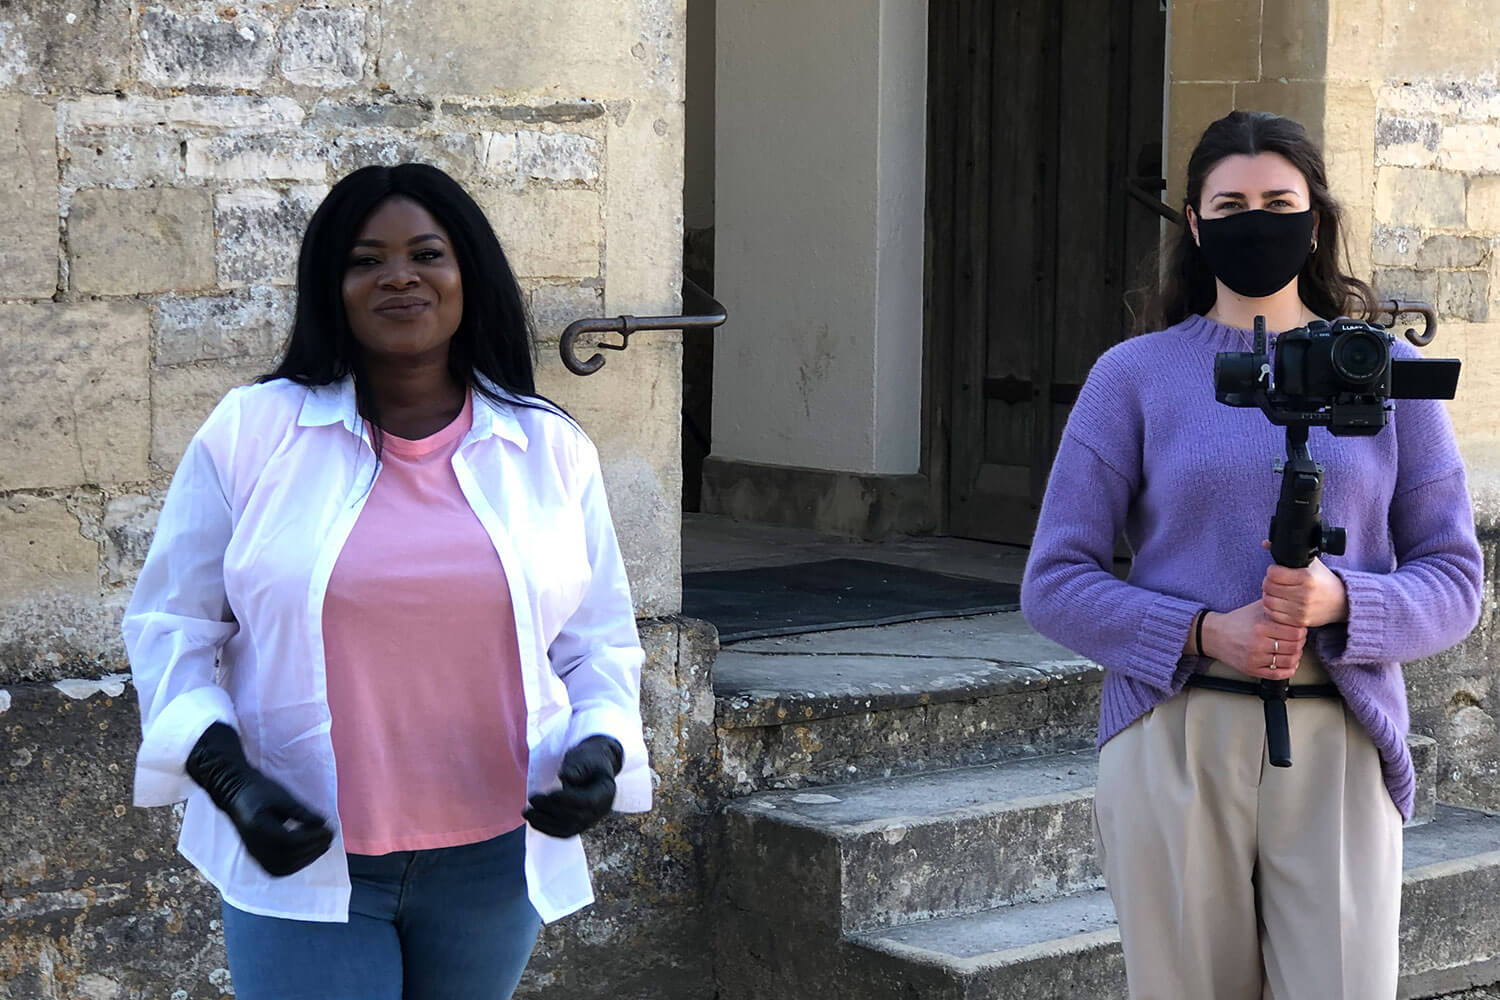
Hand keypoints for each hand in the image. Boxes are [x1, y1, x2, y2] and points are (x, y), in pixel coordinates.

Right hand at [185, 723, 332, 876]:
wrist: (235, 795)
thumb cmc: (259, 790)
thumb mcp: (282, 795)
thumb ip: (302, 811)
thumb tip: (323, 823)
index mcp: (257, 826)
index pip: (289, 841)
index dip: (312, 838)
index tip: (329, 829)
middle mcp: (253, 845)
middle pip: (288, 858)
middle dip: (313, 850)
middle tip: (330, 836)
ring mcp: (253, 854)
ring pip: (284, 868)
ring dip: (307, 859)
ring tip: (323, 844)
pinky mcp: (257, 858)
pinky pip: (278, 870)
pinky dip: (297, 863)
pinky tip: (310, 851)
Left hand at [524, 735, 622, 838]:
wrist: (592, 767)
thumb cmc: (588, 760)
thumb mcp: (585, 757)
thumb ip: (578, 767)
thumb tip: (566, 777)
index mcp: (606, 791)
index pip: (588, 802)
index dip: (568, 800)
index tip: (548, 793)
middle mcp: (600, 810)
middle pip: (576, 817)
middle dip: (551, 809)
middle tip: (532, 798)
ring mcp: (590, 820)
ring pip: (568, 828)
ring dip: (545, 822)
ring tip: (527, 812)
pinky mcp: (579, 825)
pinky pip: (563, 832)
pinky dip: (547, 829)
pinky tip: (533, 820)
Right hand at [1201, 601, 1307, 681]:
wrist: (1215, 635)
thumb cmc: (1237, 621)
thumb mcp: (1256, 608)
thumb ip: (1275, 605)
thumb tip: (1295, 603)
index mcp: (1261, 627)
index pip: (1295, 632)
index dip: (1302, 631)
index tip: (1300, 629)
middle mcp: (1258, 644)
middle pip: (1294, 647)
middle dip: (1300, 643)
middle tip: (1298, 639)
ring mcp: (1255, 658)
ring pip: (1289, 662)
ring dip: (1296, 656)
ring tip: (1293, 650)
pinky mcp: (1252, 670)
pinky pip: (1278, 675)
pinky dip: (1288, 670)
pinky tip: (1289, 663)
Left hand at [1260, 549, 1348, 627]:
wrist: (1342, 602)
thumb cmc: (1323, 580)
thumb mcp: (1311, 562)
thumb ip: (1289, 552)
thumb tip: (1265, 543)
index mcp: (1307, 577)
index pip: (1273, 573)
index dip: (1272, 571)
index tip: (1277, 571)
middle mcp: (1304, 594)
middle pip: (1268, 587)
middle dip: (1268, 583)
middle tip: (1275, 582)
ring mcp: (1302, 609)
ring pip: (1268, 601)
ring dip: (1268, 596)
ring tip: (1276, 592)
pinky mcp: (1299, 621)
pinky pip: (1274, 615)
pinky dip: (1272, 609)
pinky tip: (1279, 604)